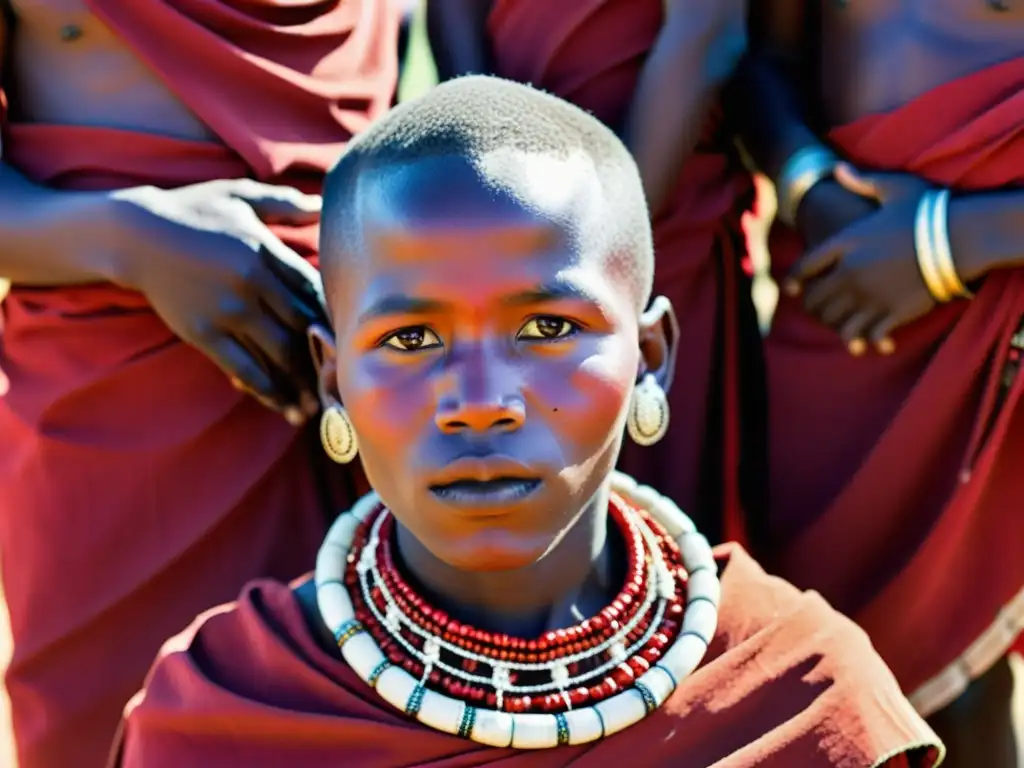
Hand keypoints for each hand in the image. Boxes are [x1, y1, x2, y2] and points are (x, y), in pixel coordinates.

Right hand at [107, 179, 325, 422]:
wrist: (135, 233)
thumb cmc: (193, 212)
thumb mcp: (240, 196)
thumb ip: (283, 203)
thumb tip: (320, 207)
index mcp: (265, 250)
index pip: (313, 292)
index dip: (331, 318)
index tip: (345, 339)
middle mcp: (251, 283)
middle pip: (302, 328)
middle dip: (324, 359)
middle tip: (341, 383)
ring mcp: (228, 311)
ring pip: (278, 355)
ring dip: (302, 385)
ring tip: (316, 407)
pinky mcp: (203, 333)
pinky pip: (243, 369)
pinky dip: (267, 390)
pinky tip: (282, 406)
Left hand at [787, 164, 933, 354]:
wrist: (959, 238)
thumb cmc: (928, 210)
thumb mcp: (893, 188)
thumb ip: (861, 182)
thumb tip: (838, 169)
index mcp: (845, 243)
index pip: (804, 267)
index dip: (794, 279)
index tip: (792, 287)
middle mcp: (849, 273)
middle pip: (815, 300)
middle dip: (813, 307)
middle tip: (817, 310)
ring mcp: (869, 296)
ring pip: (836, 322)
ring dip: (836, 327)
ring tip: (842, 328)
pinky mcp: (891, 314)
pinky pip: (868, 336)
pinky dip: (867, 341)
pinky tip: (873, 342)